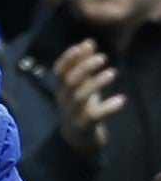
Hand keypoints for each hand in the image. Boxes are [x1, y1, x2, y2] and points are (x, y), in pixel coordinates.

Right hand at [53, 39, 125, 158]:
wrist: (77, 138)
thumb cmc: (79, 106)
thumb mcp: (80, 84)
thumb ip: (83, 64)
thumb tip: (88, 42)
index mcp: (61, 88)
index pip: (58, 71)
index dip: (67, 59)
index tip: (80, 48)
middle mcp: (63, 100)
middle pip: (70, 82)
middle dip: (84, 68)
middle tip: (103, 58)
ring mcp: (72, 114)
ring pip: (80, 97)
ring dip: (96, 84)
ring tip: (112, 73)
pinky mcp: (83, 126)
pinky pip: (94, 116)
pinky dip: (108, 108)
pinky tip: (121, 100)